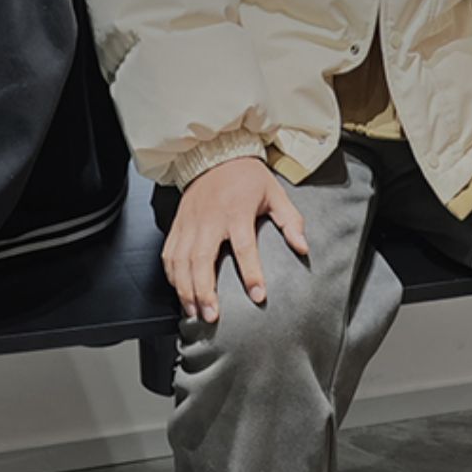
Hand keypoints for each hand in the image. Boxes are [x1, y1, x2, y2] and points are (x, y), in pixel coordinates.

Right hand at [164, 157, 308, 321]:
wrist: (215, 155)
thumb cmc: (246, 177)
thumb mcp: (275, 193)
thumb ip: (290, 221)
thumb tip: (303, 247)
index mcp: (237, 211)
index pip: (244, 247)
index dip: (251, 273)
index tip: (258, 295)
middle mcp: (209, 219)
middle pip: (202, 260)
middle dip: (204, 291)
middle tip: (211, 315)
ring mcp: (189, 223)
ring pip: (181, 261)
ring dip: (185, 289)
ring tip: (193, 311)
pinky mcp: (177, 225)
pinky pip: (169, 254)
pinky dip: (171, 275)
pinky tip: (179, 291)